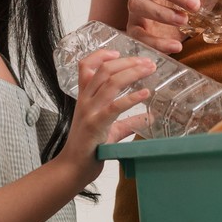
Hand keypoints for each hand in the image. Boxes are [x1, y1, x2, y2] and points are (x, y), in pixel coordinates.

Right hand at [64, 50, 155, 183]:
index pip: (86, 66)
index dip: (100, 55)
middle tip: (147, 61)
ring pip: (110, 83)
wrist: (72, 168)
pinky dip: (132, 97)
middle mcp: (85, 100)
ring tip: (149, 70)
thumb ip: (127, 122)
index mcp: (84, 98)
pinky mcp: (96, 125)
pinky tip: (145, 93)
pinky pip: (115, 106)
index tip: (118, 53)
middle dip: (128, 62)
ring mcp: (90, 111)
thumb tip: (148, 117)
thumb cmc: (88, 148)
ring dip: (133, 73)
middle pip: (104, 70)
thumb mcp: (110, 130)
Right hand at [127, 0, 201, 53]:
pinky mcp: (134, 30)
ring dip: (161, 12)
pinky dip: (156, 42)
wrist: (164, 32)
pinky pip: (139, 34)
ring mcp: (137, 8)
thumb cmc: (183, 4)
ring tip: (183, 21)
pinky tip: (176, 47)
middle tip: (195, 4)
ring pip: (138, 4)